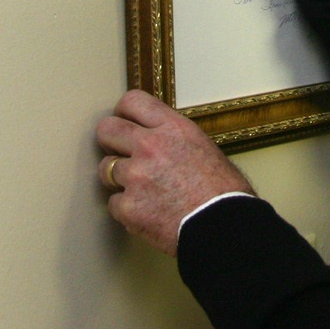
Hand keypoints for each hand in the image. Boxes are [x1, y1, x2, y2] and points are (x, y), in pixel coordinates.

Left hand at [96, 89, 253, 256]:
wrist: (223, 227)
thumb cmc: (223, 191)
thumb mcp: (203, 147)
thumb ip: (173, 138)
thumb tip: (158, 138)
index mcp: (172, 128)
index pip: (132, 102)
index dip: (123, 113)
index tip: (124, 122)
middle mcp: (150, 146)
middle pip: (106, 130)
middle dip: (109, 141)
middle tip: (118, 152)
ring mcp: (136, 176)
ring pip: (106, 169)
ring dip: (119, 179)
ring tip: (142, 190)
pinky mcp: (128, 207)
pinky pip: (114, 203)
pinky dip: (127, 209)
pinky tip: (147, 212)